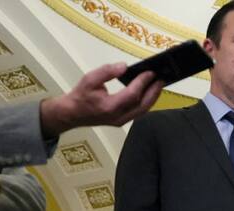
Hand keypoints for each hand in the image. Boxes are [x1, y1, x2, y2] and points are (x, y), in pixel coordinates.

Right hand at [40, 64, 163, 137]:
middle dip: (153, 91)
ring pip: (142, 111)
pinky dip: (146, 102)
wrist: (72, 114)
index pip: (132, 95)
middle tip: (162, 78)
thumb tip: (124, 66)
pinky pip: (138, 112)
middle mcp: (118, 117)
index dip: (142, 83)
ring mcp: (121, 121)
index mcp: (109, 107)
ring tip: (159, 85)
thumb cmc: (80, 96)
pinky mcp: (122, 121)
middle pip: (142, 105)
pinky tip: (150, 93)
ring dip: (152, 98)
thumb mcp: (89, 79)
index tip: (151, 72)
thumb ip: (106, 72)